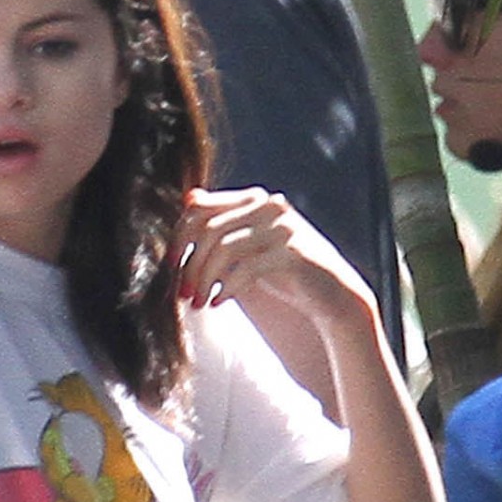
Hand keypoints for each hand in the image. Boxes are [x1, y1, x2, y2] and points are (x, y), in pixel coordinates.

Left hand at [176, 186, 374, 335]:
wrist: (332, 293)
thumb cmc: (284, 270)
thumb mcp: (248, 245)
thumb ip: (222, 223)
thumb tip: (189, 199)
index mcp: (254, 199)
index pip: (201, 208)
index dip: (178, 236)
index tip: (170, 265)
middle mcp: (268, 206)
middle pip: (209, 229)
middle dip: (190, 264)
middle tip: (182, 293)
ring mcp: (282, 227)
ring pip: (224, 248)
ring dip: (204, 279)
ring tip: (199, 302)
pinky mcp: (291, 253)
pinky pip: (246, 268)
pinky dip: (227, 287)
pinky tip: (219, 303)